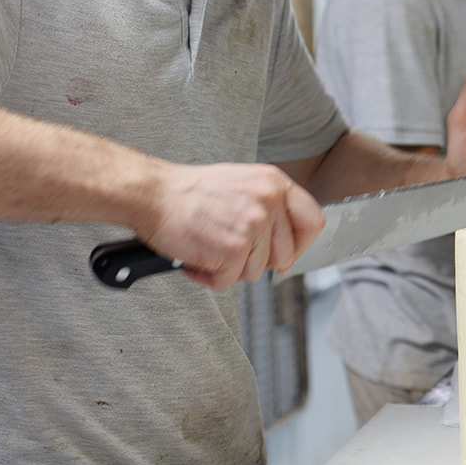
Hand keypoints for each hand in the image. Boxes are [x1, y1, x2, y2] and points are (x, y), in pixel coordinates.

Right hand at [136, 163, 325, 289]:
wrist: (152, 193)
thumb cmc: (189, 192)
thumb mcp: (241, 185)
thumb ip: (269, 210)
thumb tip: (286, 253)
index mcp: (274, 182)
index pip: (313, 221)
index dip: (301, 244)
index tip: (286, 254)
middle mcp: (268, 202)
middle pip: (284, 255)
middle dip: (256, 261)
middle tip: (228, 249)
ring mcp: (253, 226)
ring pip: (256, 272)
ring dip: (229, 268)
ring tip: (208, 246)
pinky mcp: (234, 250)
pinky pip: (228, 281)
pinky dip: (209, 277)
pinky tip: (196, 257)